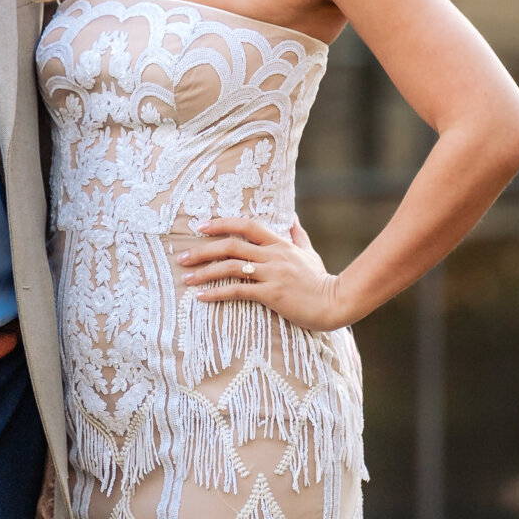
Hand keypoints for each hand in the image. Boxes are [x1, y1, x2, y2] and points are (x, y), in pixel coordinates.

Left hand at [180, 217, 352, 330]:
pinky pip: (239, 291)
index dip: (222, 223)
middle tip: (181, 256)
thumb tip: (292, 216)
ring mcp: (272, 274)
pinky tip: (202, 297)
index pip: (246, 225)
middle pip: (231, 246)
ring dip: (204, 272)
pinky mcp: (272, 294)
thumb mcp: (309, 253)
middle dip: (203, 250)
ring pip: (231, 267)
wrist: (336, 302)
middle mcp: (273, 255)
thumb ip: (298, 235)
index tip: (200, 226)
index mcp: (280, 243)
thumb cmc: (321, 280)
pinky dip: (217, 293)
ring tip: (186, 278)